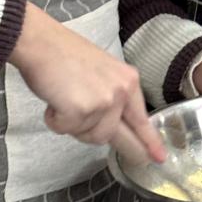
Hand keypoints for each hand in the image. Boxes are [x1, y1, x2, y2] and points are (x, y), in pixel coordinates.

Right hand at [10, 2, 165, 165]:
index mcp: (128, 80)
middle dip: (130, 150)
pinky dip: (56, 121)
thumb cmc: (64, 55)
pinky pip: (67, 130)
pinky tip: (54, 100)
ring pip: (91, 137)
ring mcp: (102, 102)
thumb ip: (112, 97)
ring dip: (75, 126)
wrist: (41, 42)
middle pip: (123, 137)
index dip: (149, 141)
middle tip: (141, 159)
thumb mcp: (102, 72)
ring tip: (65, 100)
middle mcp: (120, 92)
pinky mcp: (81, 111)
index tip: (160, 157)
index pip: (141, 118)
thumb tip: (114, 126)